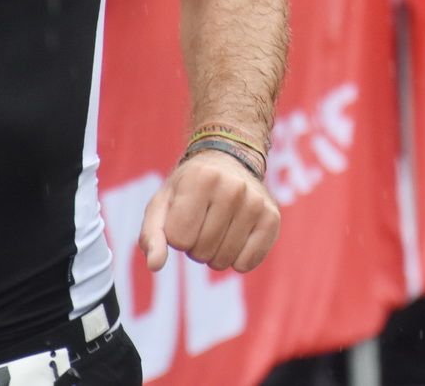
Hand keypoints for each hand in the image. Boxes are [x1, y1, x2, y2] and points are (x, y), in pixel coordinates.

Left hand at [139, 148, 280, 273]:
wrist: (228, 161)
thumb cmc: (188, 187)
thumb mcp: (162, 203)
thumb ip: (152, 234)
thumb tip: (155, 265)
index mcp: (201, 178)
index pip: (179, 240)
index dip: (176, 235)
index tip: (183, 215)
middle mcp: (233, 187)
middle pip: (202, 252)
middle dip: (195, 246)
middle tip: (201, 222)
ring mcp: (256, 202)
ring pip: (223, 261)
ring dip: (214, 254)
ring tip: (217, 228)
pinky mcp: (272, 218)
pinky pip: (247, 263)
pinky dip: (236, 260)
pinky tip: (236, 238)